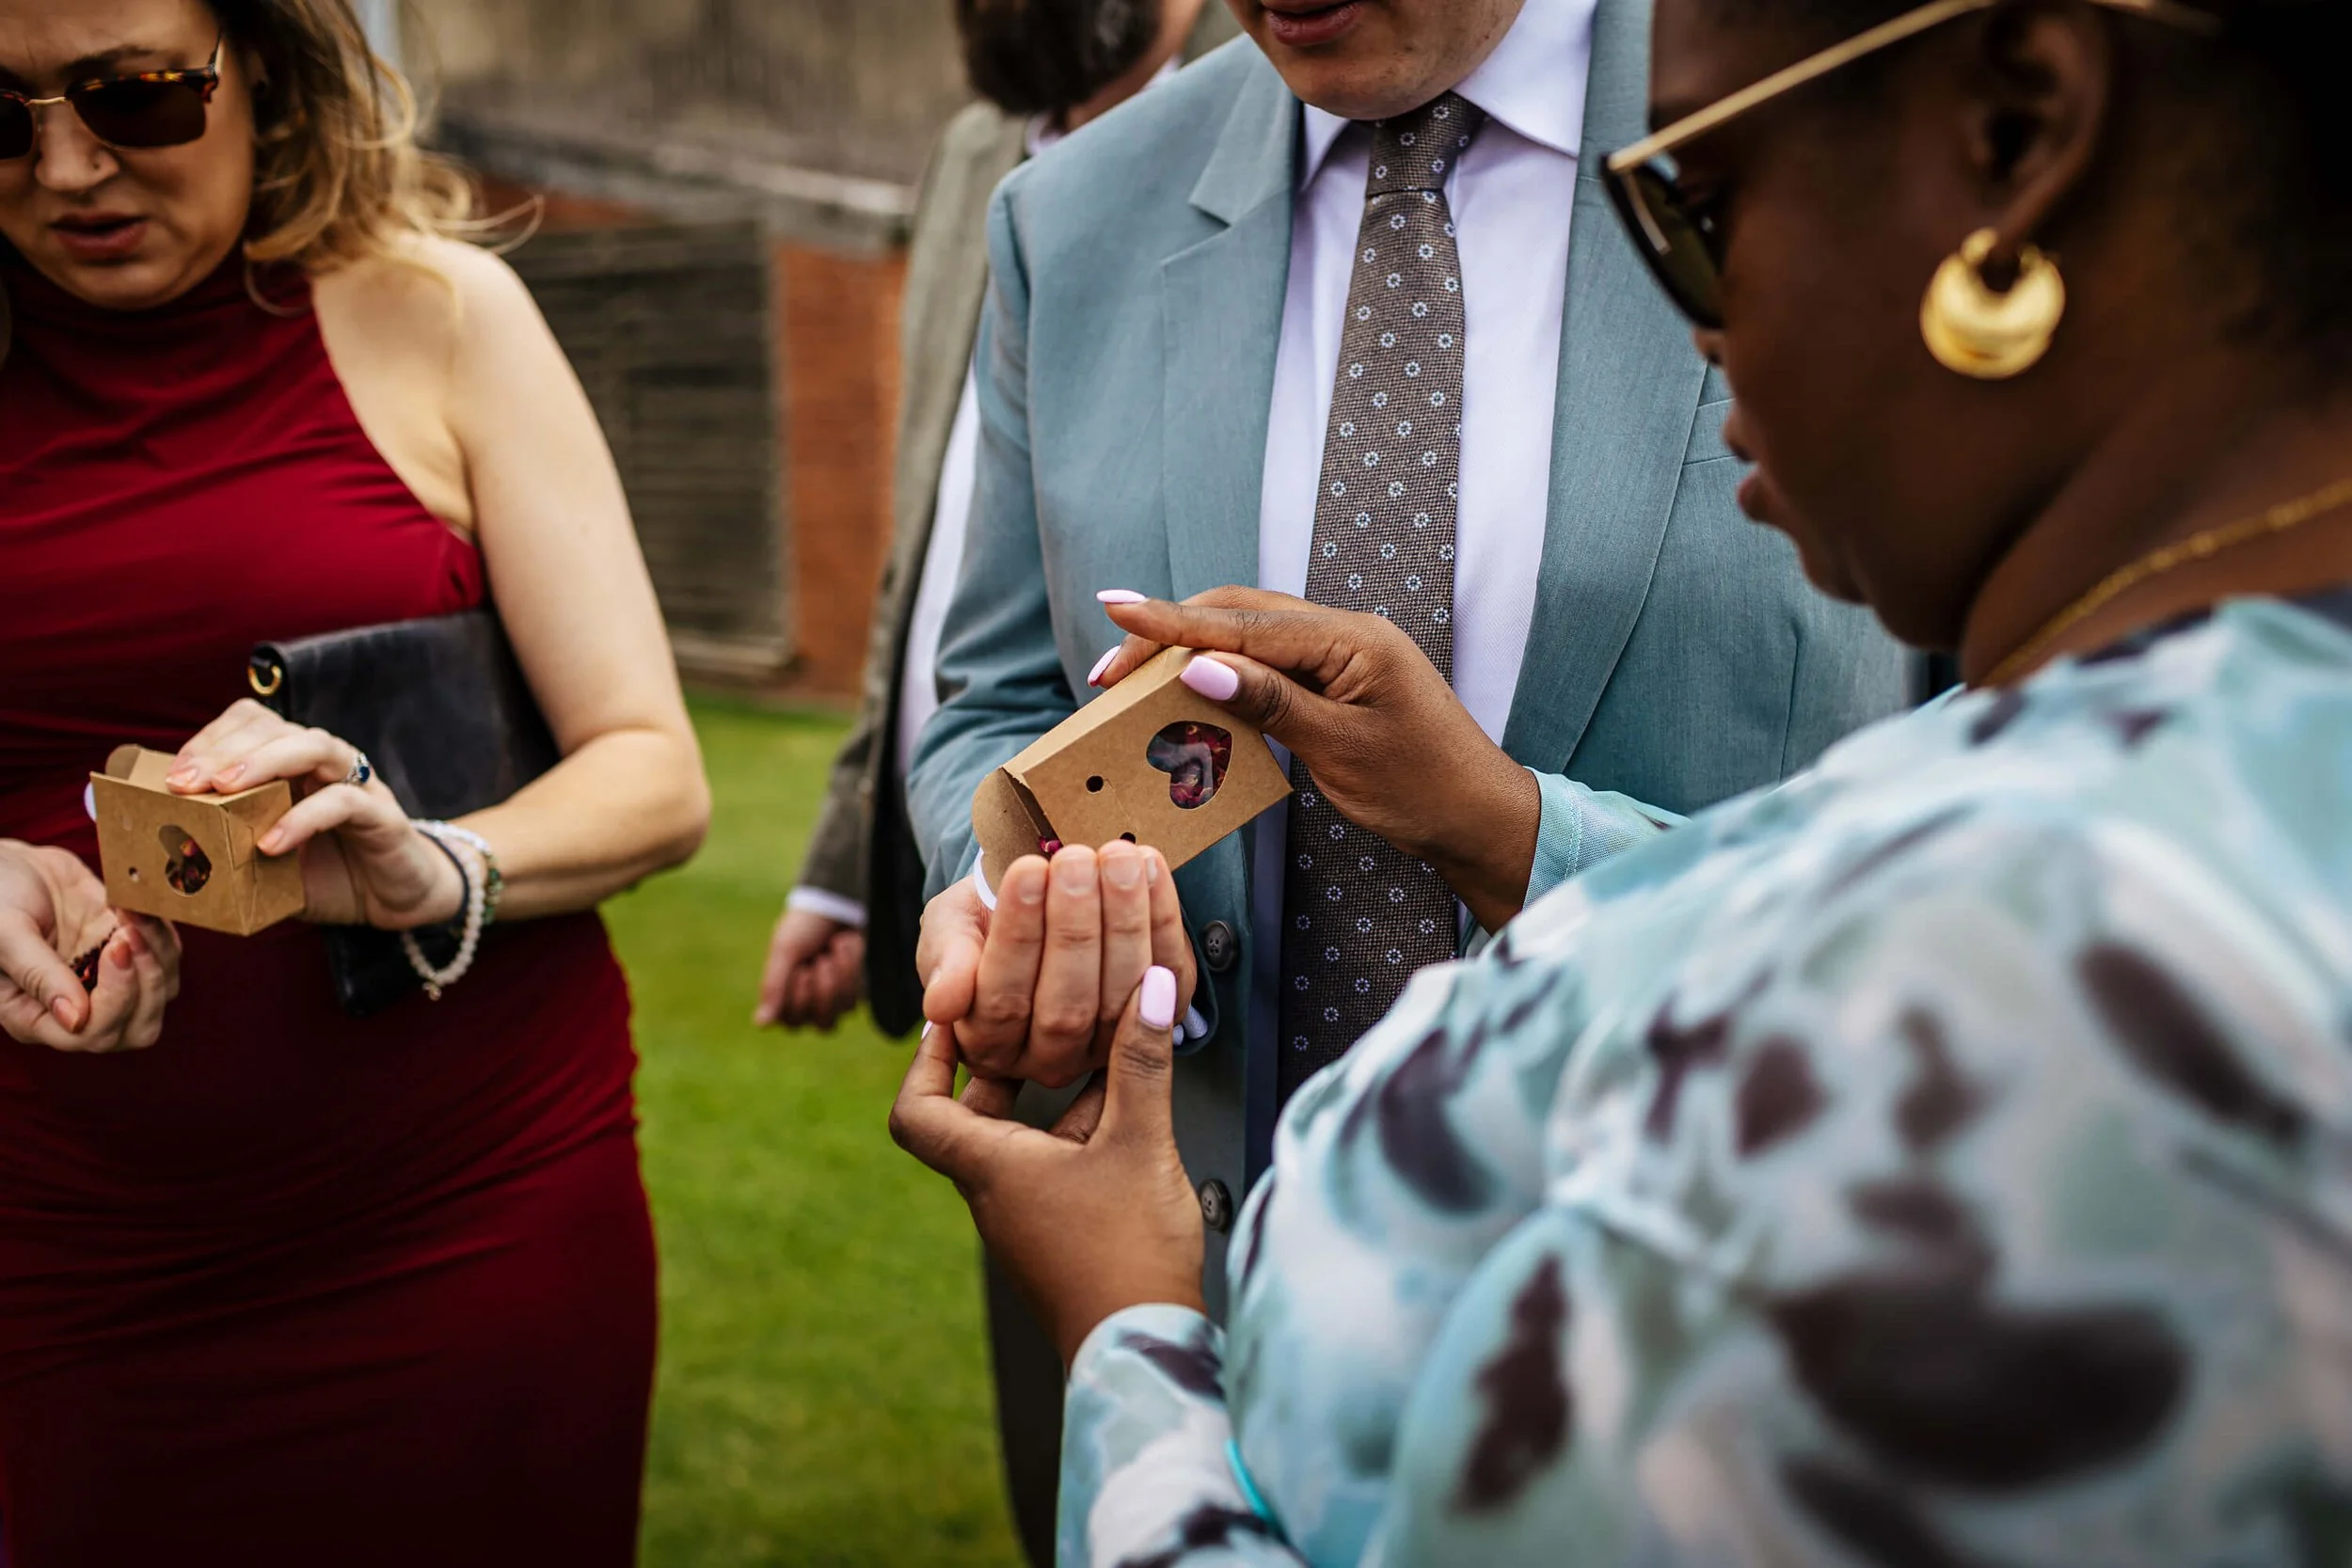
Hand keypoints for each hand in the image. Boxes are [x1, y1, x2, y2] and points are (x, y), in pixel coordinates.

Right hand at [0, 841, 179, 1052]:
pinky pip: (166, 957)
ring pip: (160, 992)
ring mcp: (107, 979)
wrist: (8, 867)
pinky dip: (161, 934)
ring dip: (158, 953)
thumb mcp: (4, 933)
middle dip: (147, 983)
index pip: (92, 1036)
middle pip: (138, 1027)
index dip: (115, 1001)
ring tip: (131, 914)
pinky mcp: (128, 951)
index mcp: (35, 1017)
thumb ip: (38, 975)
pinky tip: (136, 907)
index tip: (115, 948)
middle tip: (129, 934)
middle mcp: (78, 1007)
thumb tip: (75, 1020)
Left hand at [169, 700, 464, 930]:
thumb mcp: (264, 864)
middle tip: (186, 782)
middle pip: (276, 726)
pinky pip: (343, 801)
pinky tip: (271, 844)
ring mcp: (358, 784)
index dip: (211, 739)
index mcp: (293, 766)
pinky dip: (303, 818)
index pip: (251, 723)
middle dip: (224, 748)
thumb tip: (158, 863)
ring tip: (224, 789)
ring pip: (314, 745)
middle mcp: (325, 764)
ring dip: (263, 761)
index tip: (174, 776)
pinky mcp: (382, 815)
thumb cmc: (325, 876)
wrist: (394, 901)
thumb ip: (226, 851)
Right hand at [756, 906, 865, 1029]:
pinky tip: (844, 946)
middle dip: (825, 989)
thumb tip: (761, 1024)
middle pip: (824, 1025)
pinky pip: (859, 995)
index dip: (800, 997)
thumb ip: (772, 987)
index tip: (800, 968)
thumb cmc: (802, 928)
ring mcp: (835, 1000)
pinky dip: (853, 967)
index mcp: (784, 1000)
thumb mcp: (784, 952)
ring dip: (841, 975)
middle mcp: (809, 1007)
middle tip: (819, 960)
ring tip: (832, 949)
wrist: (833, 904)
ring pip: (844, 1010)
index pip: (793, 1023)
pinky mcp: (855, 990)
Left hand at [892, 966, 1204, 1366]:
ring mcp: (1025, 1217)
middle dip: (1000, 1062)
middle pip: (970, 1114)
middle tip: (1027, 1018)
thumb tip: (1146, 990)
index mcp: (990, 1169)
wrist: (1145, 1348)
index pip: (916, 1110)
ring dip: (1045, 1093)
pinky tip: (1123, 1108)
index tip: (953, 1016)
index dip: (925, 1058)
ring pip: (1016, 1137)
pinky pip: (1050, 1163)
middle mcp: (994, 1194)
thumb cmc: (1127, 1258)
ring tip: (1084, 1051)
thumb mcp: (1139, 1142)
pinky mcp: (1059, 1232)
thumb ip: (1141, 1062)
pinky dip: (1075, 1127)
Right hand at [917, 841, 1194, 1088]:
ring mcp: (1105, 1047)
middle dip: (1074, 928)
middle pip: (1064, 1007)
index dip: (1018, 935)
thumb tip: (941, 1004)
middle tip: (1075, 860)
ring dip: (1124, 921)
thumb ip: (944, 961)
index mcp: (986, 1044)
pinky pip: (1169, 977)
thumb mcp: (949, 929)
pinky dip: (1163, 920)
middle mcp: (1046, 1060)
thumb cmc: (984, 922)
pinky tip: (1150, 869)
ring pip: (1119, 996)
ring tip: (1118, 858)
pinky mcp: (1155, 1020)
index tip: (1026, 870)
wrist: (1035, 905)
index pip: (1001, 1000)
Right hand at [1095, 587, 1540, 932]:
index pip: (1244, 622)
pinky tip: (1190, 697)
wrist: (1480, 818)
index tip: (1115, 609)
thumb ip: (1270, 703)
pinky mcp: (1337, 682)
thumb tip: (1200, 667)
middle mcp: (1345, 633)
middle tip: (1109, 671)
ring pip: (1249, 638)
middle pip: (1239, 616)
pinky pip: (1268, 666)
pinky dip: (1224, 677)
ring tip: (1133, 683)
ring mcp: (1342, 656)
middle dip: (1170, 636)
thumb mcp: (1341, 750)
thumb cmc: (1423, 789)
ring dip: (1191, 654)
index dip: (1173, 620)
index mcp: (1351, 639)